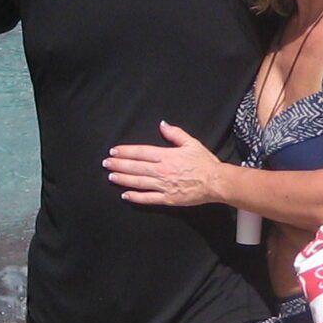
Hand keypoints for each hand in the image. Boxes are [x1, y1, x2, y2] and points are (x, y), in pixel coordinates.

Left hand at [107, 122, 226, 206]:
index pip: (141, 152)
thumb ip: (175, 133)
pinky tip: (125, 195)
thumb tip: (162, 124)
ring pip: (138, 182)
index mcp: (166, 156)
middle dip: (119, 165)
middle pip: (136, 167)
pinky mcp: (168, 198)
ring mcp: (163, 185)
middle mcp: (162, 171)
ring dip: (123, 179)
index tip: (114, 151)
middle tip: (106, 163)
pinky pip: (148, 198)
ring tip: (111, 176)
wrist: (216, 182)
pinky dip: (136, 197)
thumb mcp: (191, 143)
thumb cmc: (204, 162)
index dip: (126, 152)